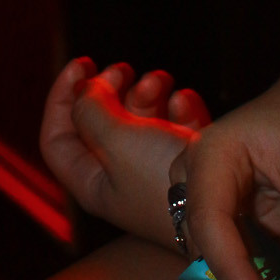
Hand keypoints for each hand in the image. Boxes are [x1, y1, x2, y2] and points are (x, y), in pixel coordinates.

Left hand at [40, 58, 209, 245]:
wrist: (222, 214)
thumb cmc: (161, 183)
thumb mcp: (116, 142)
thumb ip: (91, 111)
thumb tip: (87, 89)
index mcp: (91, 181)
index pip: (57, 137)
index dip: (61, 98)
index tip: (82, 66)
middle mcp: (118, 176)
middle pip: (100, 122)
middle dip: (110, 89)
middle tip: (124, 70)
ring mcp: (153, 169)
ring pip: (139, 119)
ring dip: (147, 92)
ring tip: (162, 82)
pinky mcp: (186, 163)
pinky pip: (174, 125)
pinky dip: (178, 108)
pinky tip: (185, 102)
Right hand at [171, 60, 279, 279]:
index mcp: (212, 154)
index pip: (210, 221)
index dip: (232, 269)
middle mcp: (197, 175)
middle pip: (204, 240)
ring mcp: (207, 193)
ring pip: (213, 250)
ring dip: (241, 279)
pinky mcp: (225, 210)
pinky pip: (231, 248)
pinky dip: (253, 271)